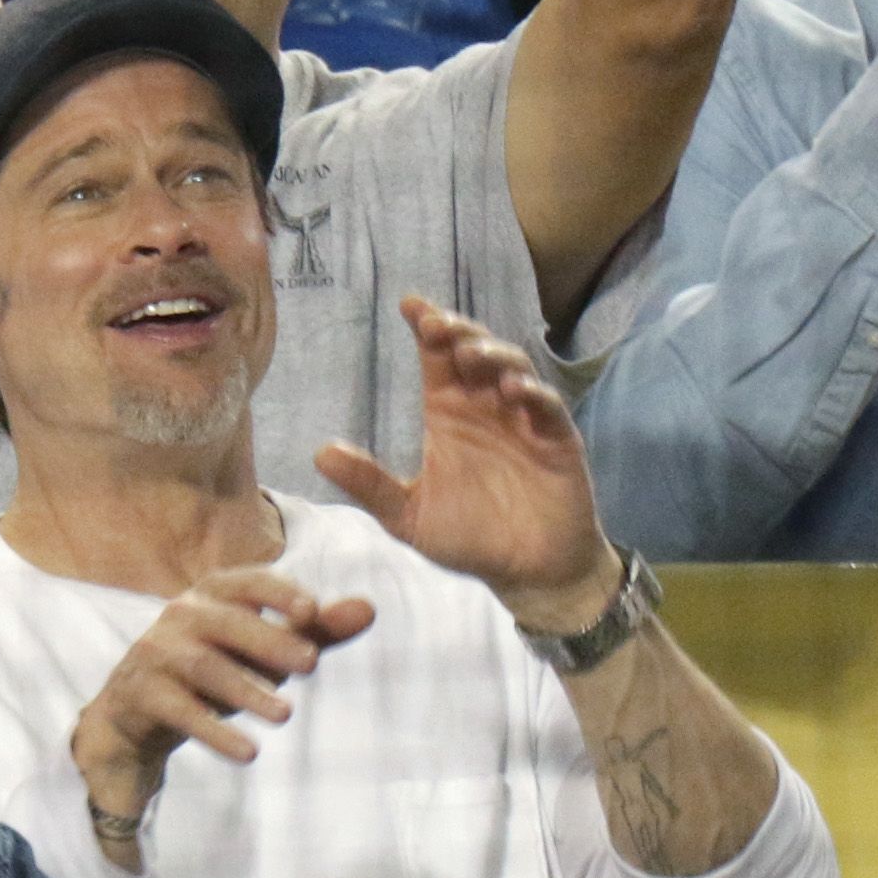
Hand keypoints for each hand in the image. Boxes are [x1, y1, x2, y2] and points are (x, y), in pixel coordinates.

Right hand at [68, 567, 376, 849]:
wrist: (135, 714)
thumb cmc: (213, 670)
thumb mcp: (265, 651)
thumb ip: (315, 631)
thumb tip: (370, 608)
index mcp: (211, 595)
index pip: (245, 582)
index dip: (276, 592)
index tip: (310, 610)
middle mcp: (180, 616)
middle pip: (225, 623)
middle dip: (268, 641)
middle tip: (311, 664)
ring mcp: (155, 653)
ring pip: (203, 666)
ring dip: (246, 690)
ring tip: (286, 716)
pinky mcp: (140, 693)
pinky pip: (179, 709)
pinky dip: (214, 731)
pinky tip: (249, 753)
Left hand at [317, 298, 614, 631]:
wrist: (526, 573)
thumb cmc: (468, 537)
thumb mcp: (408, 515)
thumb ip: (370, 485)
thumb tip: (319, 453)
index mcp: (449, 414)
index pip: (436, 359)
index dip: (427, 327)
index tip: (408, 305)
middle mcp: (486, 407)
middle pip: (475, 352)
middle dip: (458, 332)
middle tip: (435, 325)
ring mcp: (525, 420)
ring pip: (514, 369)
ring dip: (494, 356)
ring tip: (470, 356)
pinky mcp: (558, 442)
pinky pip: (548, 408)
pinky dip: (534, 394)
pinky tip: (513, 392)